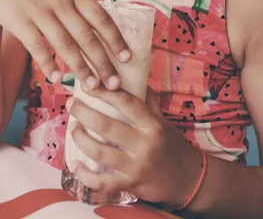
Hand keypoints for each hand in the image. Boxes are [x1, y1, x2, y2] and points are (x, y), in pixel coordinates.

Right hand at [0, 0, 130, 89]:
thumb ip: (80, 8)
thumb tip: (105, 32)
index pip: (101, 18)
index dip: (115, 39)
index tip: (127, 58)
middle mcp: (61, 3)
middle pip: (86, 35)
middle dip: (102, 61)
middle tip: (114, 84)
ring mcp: (41, 12)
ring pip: (65, 44)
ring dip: (80, 68)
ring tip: (92, 87)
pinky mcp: (21, 22)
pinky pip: (37, 46)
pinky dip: (48, 64)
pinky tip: (58, 79)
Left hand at [67, 86, 201, 205]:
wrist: (190, 180)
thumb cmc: (174, 145)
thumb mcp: (163, 120)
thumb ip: (148, 101)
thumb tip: (135, 77)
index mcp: (152, 124)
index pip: (125, 102)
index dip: (104, 92)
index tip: (88, 84)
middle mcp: (144, 143)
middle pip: (106, 125)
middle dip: (83, 113)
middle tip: (72, 105)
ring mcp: (136, 165)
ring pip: (100, 152)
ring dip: (81, 139)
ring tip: (74, 129)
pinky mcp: (131, 185)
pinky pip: (102, 181)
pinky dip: (85, 174)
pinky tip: (76, 165)